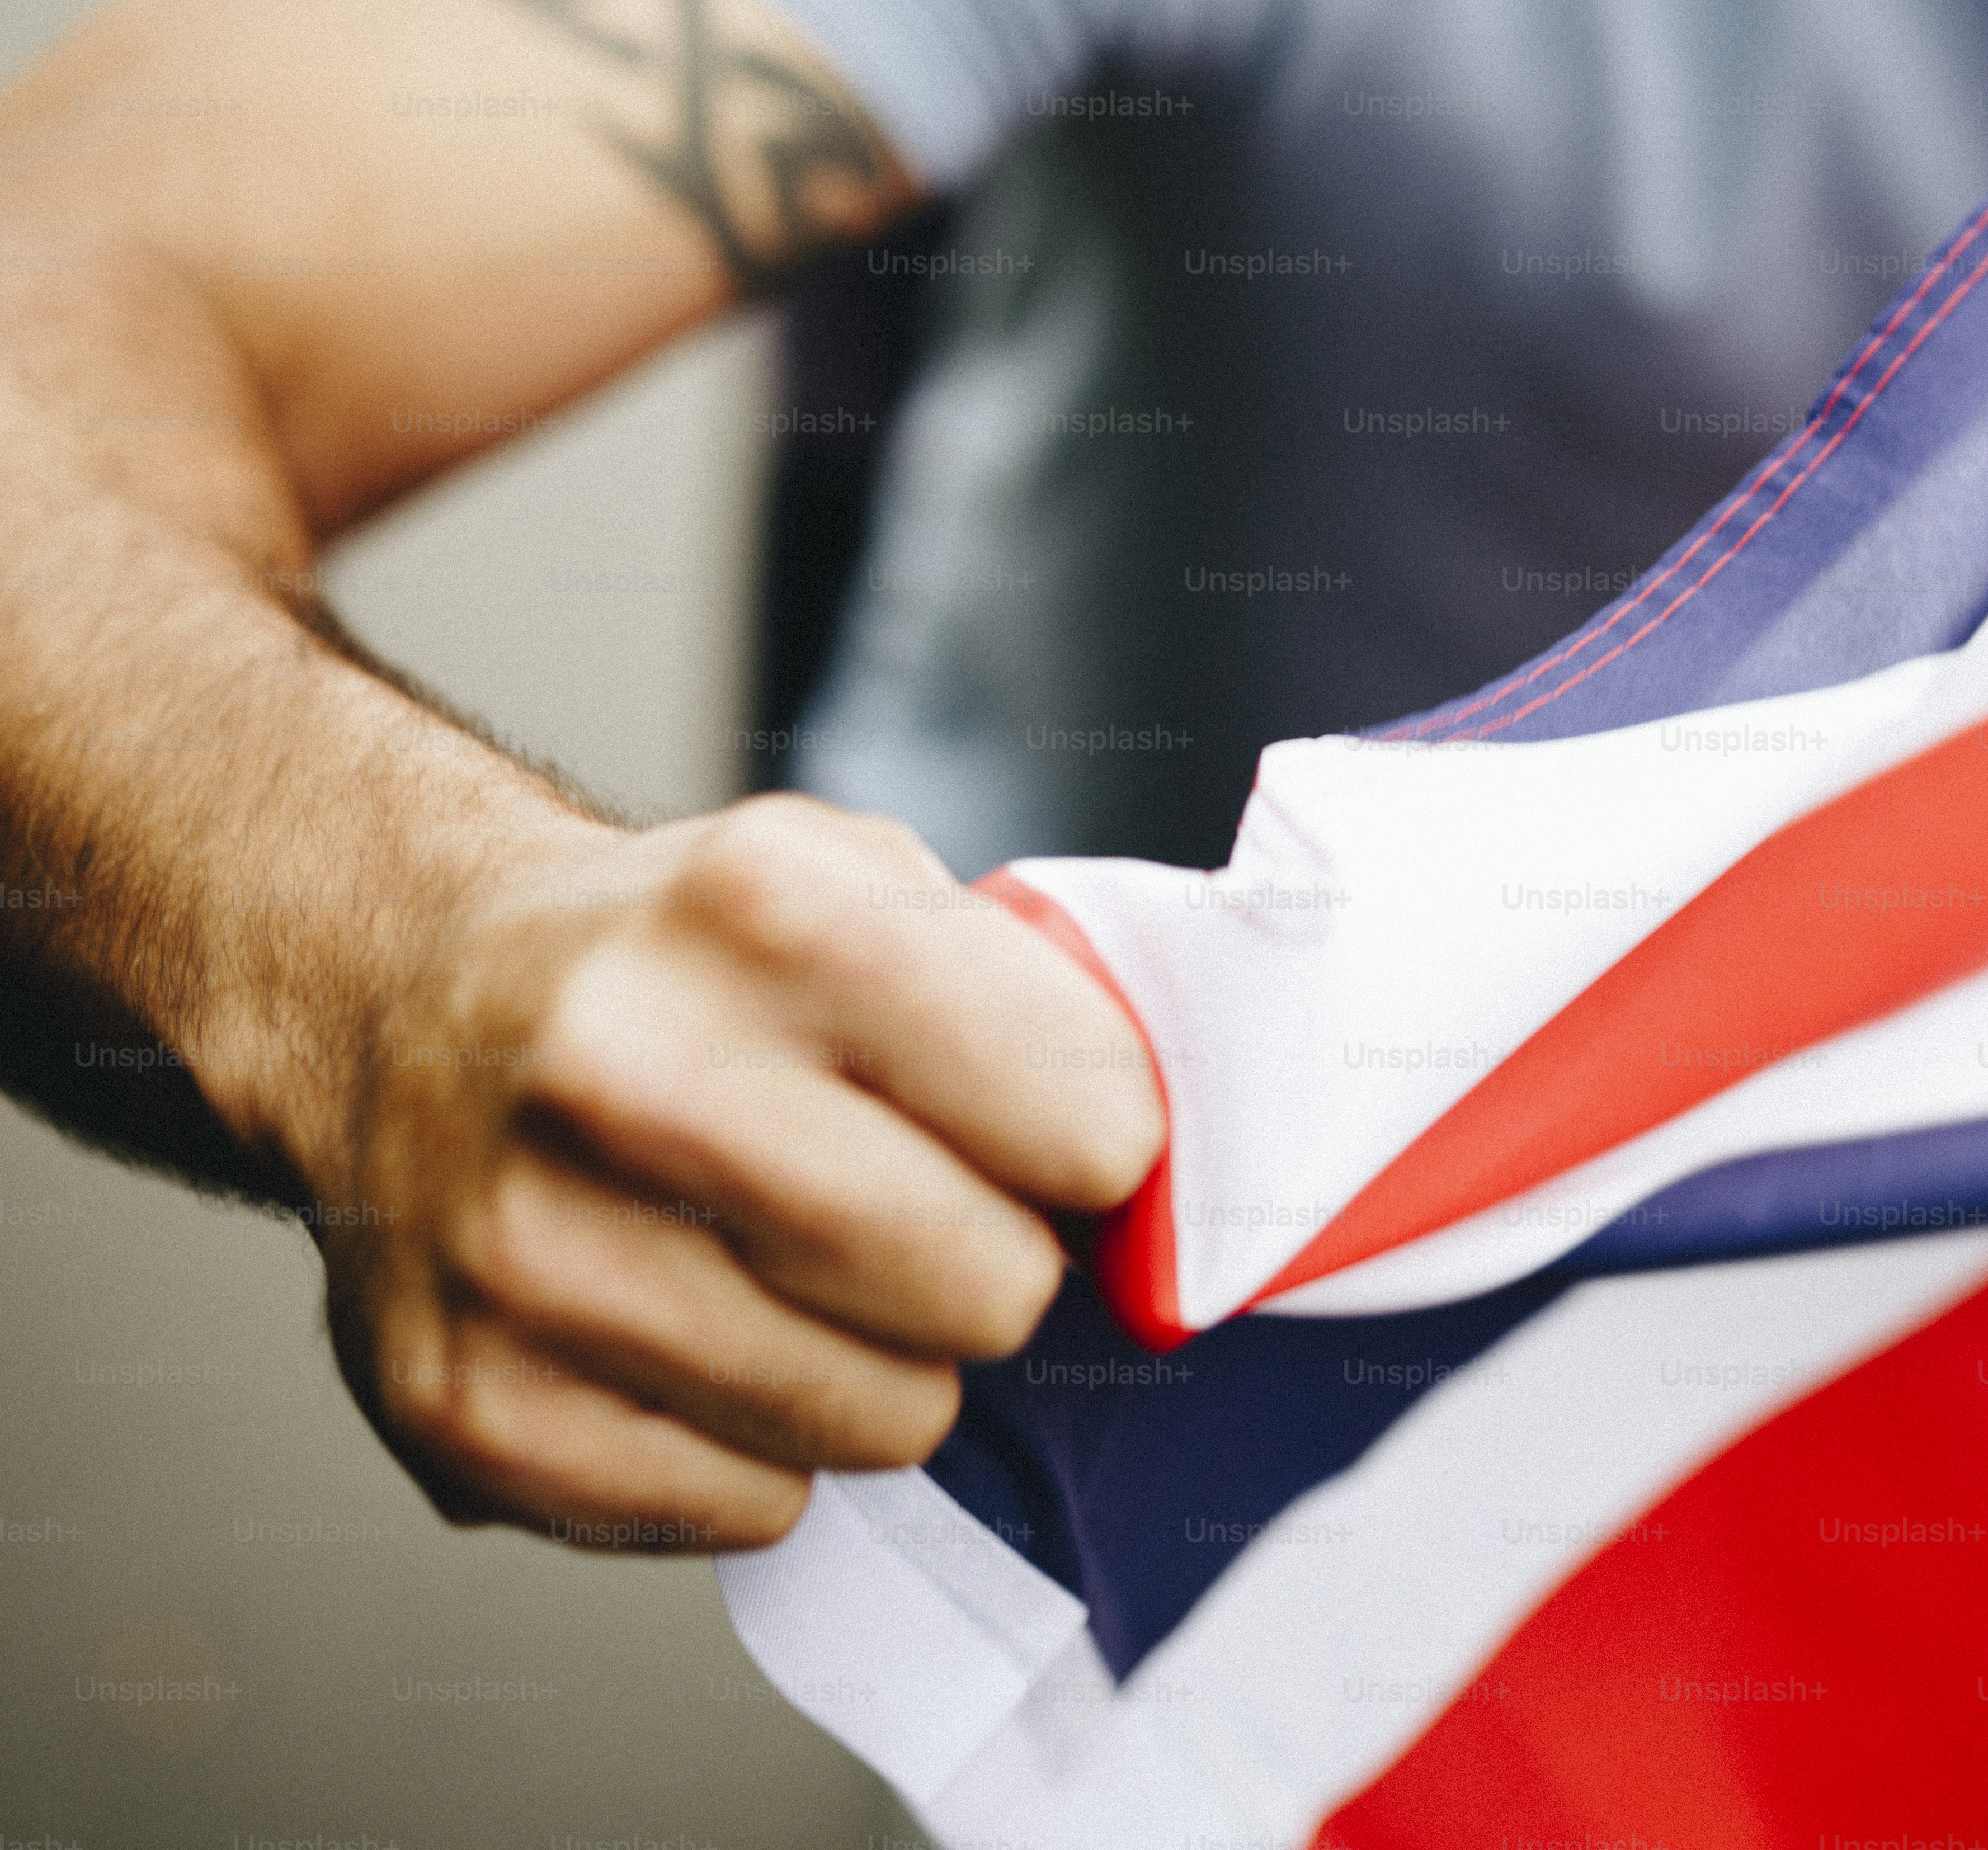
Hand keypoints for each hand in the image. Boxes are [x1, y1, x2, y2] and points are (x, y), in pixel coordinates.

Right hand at [302, 794, 1162, 1549]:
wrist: (404, 990)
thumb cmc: (681, 959)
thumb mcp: (862, 879)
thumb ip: (1034, 999)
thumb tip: (1183, 1177)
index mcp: (768, 912)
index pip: (1088, 1119)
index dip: (1103, 1154)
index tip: (1063, 1148)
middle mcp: (631, 1070)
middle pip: (989, 1290)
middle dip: (995, 1272)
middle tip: (925, 1220)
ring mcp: (531, 1249)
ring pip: (882, 1420)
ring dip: (880, 1367)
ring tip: (792, 1271)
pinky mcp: (470, 1404)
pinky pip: (749, 1507)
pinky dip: (753, 1445)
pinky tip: (690, 1335)